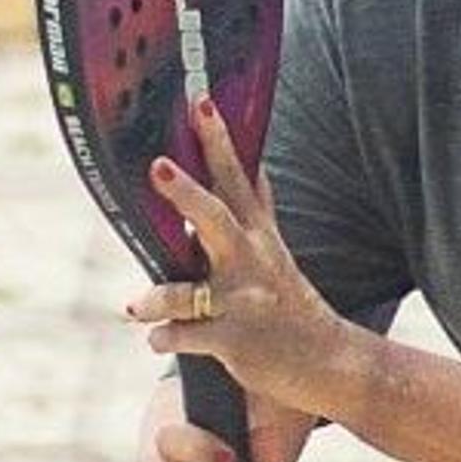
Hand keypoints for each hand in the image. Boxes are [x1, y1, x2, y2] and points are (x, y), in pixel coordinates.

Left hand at [126, 102, 342, 414]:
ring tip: (135, 305)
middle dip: (185, 192)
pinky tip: (158, 338)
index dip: (219, 140)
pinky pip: (184, 336)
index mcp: (258, 233)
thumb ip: (254, 208)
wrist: (325, 360)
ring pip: (186, 291)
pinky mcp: (235, 340)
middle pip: (215, 218)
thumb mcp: (274, 248)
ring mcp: (243, 301)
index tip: (201, 101)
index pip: (238, 176)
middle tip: (157, 165)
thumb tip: (250, 159)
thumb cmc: (285, 300)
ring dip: (156, 297)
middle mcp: (250, 260)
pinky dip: (164, 337)